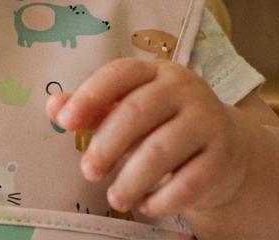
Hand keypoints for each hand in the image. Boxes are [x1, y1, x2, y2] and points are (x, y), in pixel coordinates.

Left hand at [46, 58, 248, 216]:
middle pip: (137, 112)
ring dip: (132, 179)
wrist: (225, 147)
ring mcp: (207, 121)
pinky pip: (189, 181)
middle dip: (106, 145)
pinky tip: (147, 205)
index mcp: (156, 72)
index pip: (120, 73)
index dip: (90, 95)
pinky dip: (163, 199)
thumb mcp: (129, 109)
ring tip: (116, 197)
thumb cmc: (165, 124)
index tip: (63, 122)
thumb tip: (53, 107)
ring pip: (162, 149)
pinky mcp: (222, 156)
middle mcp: (184, 90)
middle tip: (88, 171)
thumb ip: (93, 108)